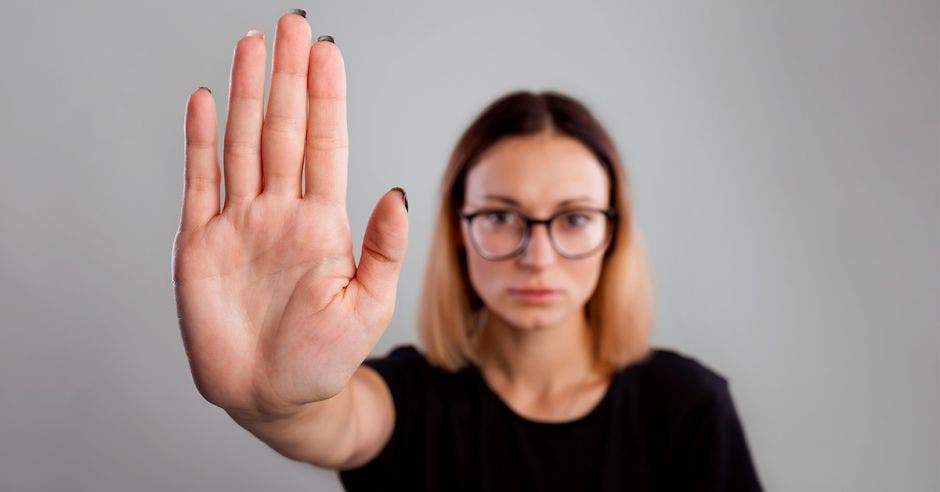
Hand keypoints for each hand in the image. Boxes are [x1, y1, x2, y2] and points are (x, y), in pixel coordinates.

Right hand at [172, 11, 407, 420]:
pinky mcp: (201, 245)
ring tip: (254, 45)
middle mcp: (281, 212)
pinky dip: (201, 142)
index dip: (326, 98)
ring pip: (243, 144)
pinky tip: (208, 102)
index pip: (326, 145)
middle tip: (294, 24)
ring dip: (248, 94)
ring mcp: (240, 224)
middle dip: (289, 77)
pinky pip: (200, 183)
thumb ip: (382, 250)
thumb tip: (396, 192)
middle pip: (284, 130)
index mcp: (324, 223)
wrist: (273, 397)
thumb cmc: (326, 357)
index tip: (329, 52)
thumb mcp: (368, 306)